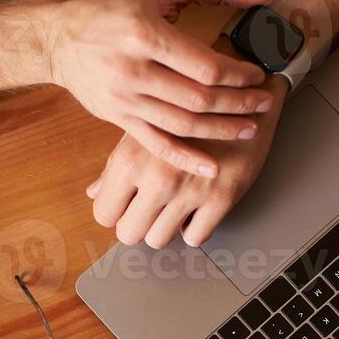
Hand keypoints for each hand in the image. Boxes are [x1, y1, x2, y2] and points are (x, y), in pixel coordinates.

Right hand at [0, 0, 275, 177]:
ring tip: (249, 129)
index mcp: (145, 33)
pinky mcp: (117, 118)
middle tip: (264, 103)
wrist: (57, 36)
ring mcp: (124, 98)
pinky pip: (156, 143)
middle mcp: (132, 69)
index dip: (239, 75)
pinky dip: (185, 159)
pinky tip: (211, 167)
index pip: (205, 65)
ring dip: (221, 131)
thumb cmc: (113, 6)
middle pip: (198, 98)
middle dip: (238, 104)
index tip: (258, 75)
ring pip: (182, 124)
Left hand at [85, 77, 286, 247]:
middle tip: (150, 212)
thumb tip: (95, 193)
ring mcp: (190, 191)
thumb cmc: (188, 112)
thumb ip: (116, 165)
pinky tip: (196, 210)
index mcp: (130, 160)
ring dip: (165, 228)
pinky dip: (194, 228)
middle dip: (138, 225)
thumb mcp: (144, 130)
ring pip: (159, 239)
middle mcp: (157, 178)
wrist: (243, 100)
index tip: (126, 207)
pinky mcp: (221, 199)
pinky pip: (195, 237)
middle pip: (129, 233)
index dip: (115, 212)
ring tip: (173, 208)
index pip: (104, 212)